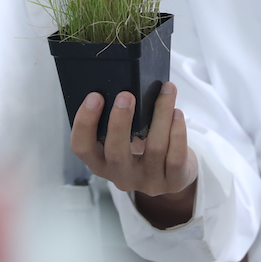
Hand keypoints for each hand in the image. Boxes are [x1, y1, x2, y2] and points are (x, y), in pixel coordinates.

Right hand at [70, 82, 197, 227]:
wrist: (173, 175)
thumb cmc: (143, 147)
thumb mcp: (124, 140)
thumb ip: (118, 120)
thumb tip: (123, 79)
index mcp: (101, 163)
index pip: (82, 148)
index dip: (84, 123)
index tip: (95, 96)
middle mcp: (121, 176)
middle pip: (116, 153)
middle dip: (120, 121)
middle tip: (126, 95)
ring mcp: (148, 182)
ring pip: (155, 148)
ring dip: (161, 114)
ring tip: (166, 91)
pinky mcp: (173, 182)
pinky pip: (176, 156)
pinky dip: (177, 131)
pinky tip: (177, 113)